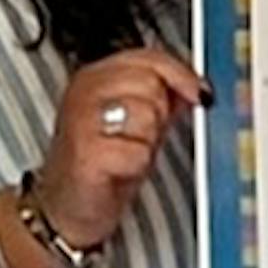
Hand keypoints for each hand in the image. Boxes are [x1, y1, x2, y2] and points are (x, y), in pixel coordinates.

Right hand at [34, 44, 206, 258]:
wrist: (68, 208)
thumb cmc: (100, 165)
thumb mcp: (136, 122)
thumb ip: (162, 98)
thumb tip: (194, 85)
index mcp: (95, 76)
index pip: (148, 58)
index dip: (180, 75)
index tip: (199, 93)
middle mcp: (84, 91)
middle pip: (151, 84)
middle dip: (159, 114)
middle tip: (140, 136)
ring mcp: (81, 119)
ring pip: (147, 115)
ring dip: (147, 142)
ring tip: (126, 153)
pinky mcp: (85, 151)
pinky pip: (138, 151)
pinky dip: (136, 166)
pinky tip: (119, 170)